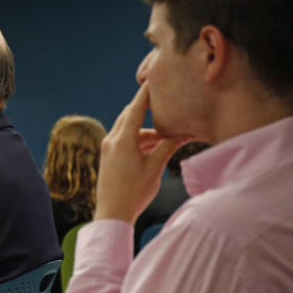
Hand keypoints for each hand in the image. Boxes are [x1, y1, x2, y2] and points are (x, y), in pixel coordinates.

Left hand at [94, 84, 189, 223]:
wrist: (111, 213)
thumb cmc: (134, 193)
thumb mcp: (155, 168)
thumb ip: (168, 147)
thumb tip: (185, 133)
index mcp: (123, 140)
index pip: (137, 107)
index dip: (147, 92)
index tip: (155, 78)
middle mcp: (112, 139)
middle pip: (131, 114)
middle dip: (149, 109)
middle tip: (166, 102)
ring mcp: (108, 146)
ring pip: (129, 127)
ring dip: (147, 128)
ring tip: (168, 133)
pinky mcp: (108, 154)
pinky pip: (125, 138)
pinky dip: (139, 138)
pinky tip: (155, 145)